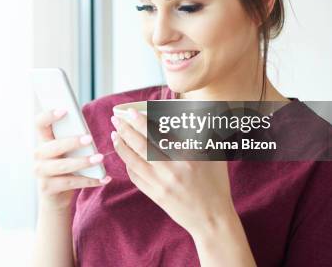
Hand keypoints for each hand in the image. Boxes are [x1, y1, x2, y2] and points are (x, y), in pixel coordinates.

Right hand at [33, 109, 111, 211]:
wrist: (54, 198)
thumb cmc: (63, 168)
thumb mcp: (65, 152)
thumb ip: (70, 140)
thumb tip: (87, 131)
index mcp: (43, 141)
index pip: (40, 124)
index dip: (49, 116)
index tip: (65, 110)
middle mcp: (38, 155)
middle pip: (54, 146)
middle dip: (72, 142)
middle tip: (89, 139)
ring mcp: (41, 172)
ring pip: (63, 166)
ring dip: (83, 162)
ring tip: (100, 159)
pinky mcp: (48, 188)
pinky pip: (70, 183)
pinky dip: (89, 181)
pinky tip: (103, 178)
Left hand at [110, 108, 235, 237]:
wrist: (212, 220)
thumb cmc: (216, 185)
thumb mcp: (215, 158)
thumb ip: (204, 136)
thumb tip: (198, 113)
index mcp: (187, 158)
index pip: (158, 134)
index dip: (141, 122)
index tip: (131, 112)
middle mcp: (171, 171)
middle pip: (141, 146)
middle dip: (125, 130)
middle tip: (116, 119)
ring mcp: (161, 185)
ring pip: (133, 161)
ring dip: (121, 146)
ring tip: (115, 135)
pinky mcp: (155, 196)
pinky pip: (135, 178)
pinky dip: (128, 165)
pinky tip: (125, 156)